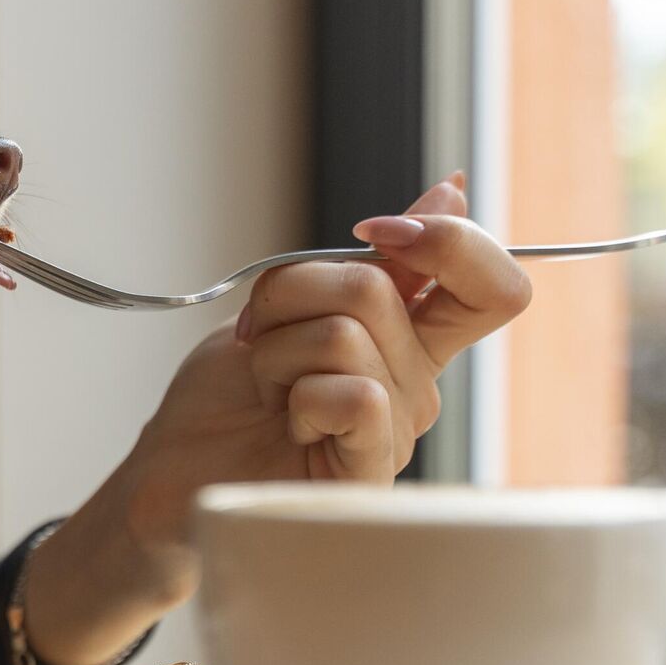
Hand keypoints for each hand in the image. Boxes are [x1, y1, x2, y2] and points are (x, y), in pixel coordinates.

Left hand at [23, 173, 532, 664]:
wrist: (172, 475)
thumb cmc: (225, 400)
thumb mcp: (290, 309)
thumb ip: (372, 263)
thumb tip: (453, 189)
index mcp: (407, 338)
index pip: (493, 283)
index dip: (448, 240)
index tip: (373, 231)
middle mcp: (416, 384)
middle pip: (376, 286)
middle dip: (288, 293)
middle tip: (257, 339)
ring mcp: (396, 431)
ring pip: (348, 334)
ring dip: (276, 350)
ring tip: (266, 391)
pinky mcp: (369, 473)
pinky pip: (357, 396)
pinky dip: (300, 397)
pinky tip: (288, 426)